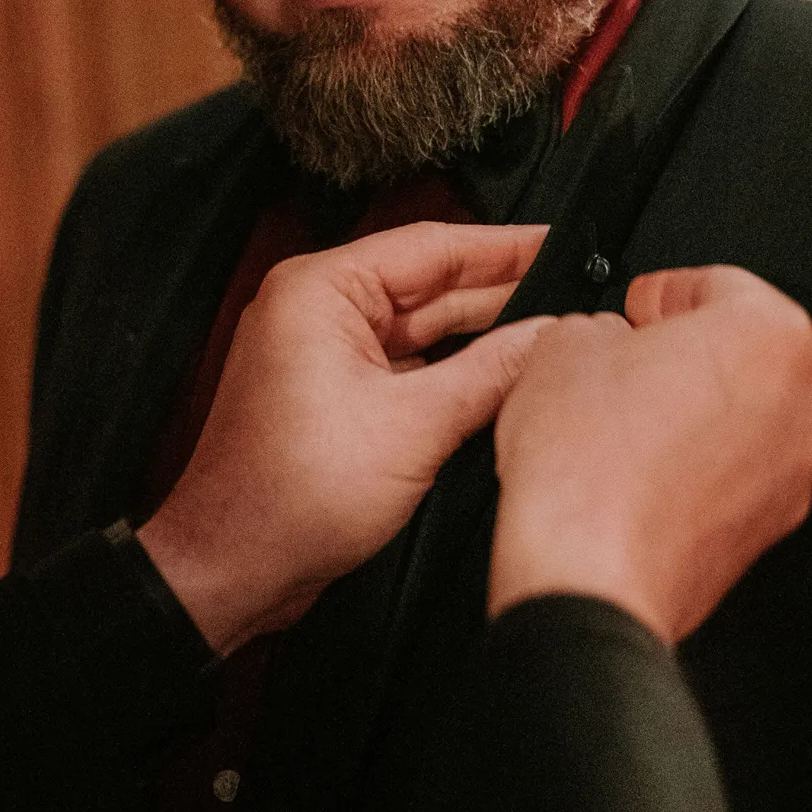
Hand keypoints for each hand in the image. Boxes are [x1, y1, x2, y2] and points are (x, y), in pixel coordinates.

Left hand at [139, 223, 551, 655]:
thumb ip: (491, 373)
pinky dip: (455, 373)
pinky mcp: (337, 399)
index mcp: (322, 290)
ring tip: (557, 331)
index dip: (506, 245)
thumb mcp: (414, 427)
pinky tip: (509, 377)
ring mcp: (327, 355)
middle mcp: (319, 310)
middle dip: (502, 291)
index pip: (433, 246)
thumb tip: (552, 336)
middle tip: (577, 290)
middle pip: (431, 285)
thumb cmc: (292, 495)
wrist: (233, 569)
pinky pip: (409, 369)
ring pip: (424, 331)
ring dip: (483, 335)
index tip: (562, 241)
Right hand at [489, 266, 811, 644]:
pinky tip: (638, 470)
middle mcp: (802, 406)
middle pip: (742, 355)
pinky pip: (734, 476)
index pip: (720, 284)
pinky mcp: (768, 530)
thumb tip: (606, 340)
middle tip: (628, 360)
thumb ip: (599, 325)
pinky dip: (696, 466)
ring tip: (624, 422)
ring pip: (742, 419)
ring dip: (690, 413)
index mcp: (769, 337)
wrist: (590, 576)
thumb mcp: (565, 345)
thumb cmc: (590, 467)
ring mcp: (792, 475)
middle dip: (684, 353)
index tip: (643, 303)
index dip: (666, 290)